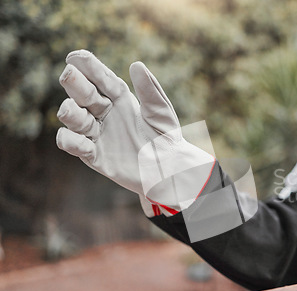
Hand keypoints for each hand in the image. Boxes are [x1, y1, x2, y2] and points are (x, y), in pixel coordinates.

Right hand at [56, 50, 214, 213]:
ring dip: (70, 112)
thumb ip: (150, 90)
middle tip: (68, 74)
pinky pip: (75, 146)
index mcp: (121, 99)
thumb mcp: (161, 113)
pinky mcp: (94, 155)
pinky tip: (74, 138)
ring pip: (74, 119)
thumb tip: (136, 65)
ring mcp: (98, 134)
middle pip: (84, 95)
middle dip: (75, 84)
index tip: (76, 56)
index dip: (89, 67)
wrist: (170, 170)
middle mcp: (105, 114)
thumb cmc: (167, 138)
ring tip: (71, 109)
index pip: (102, 79)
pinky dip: (71, 141)